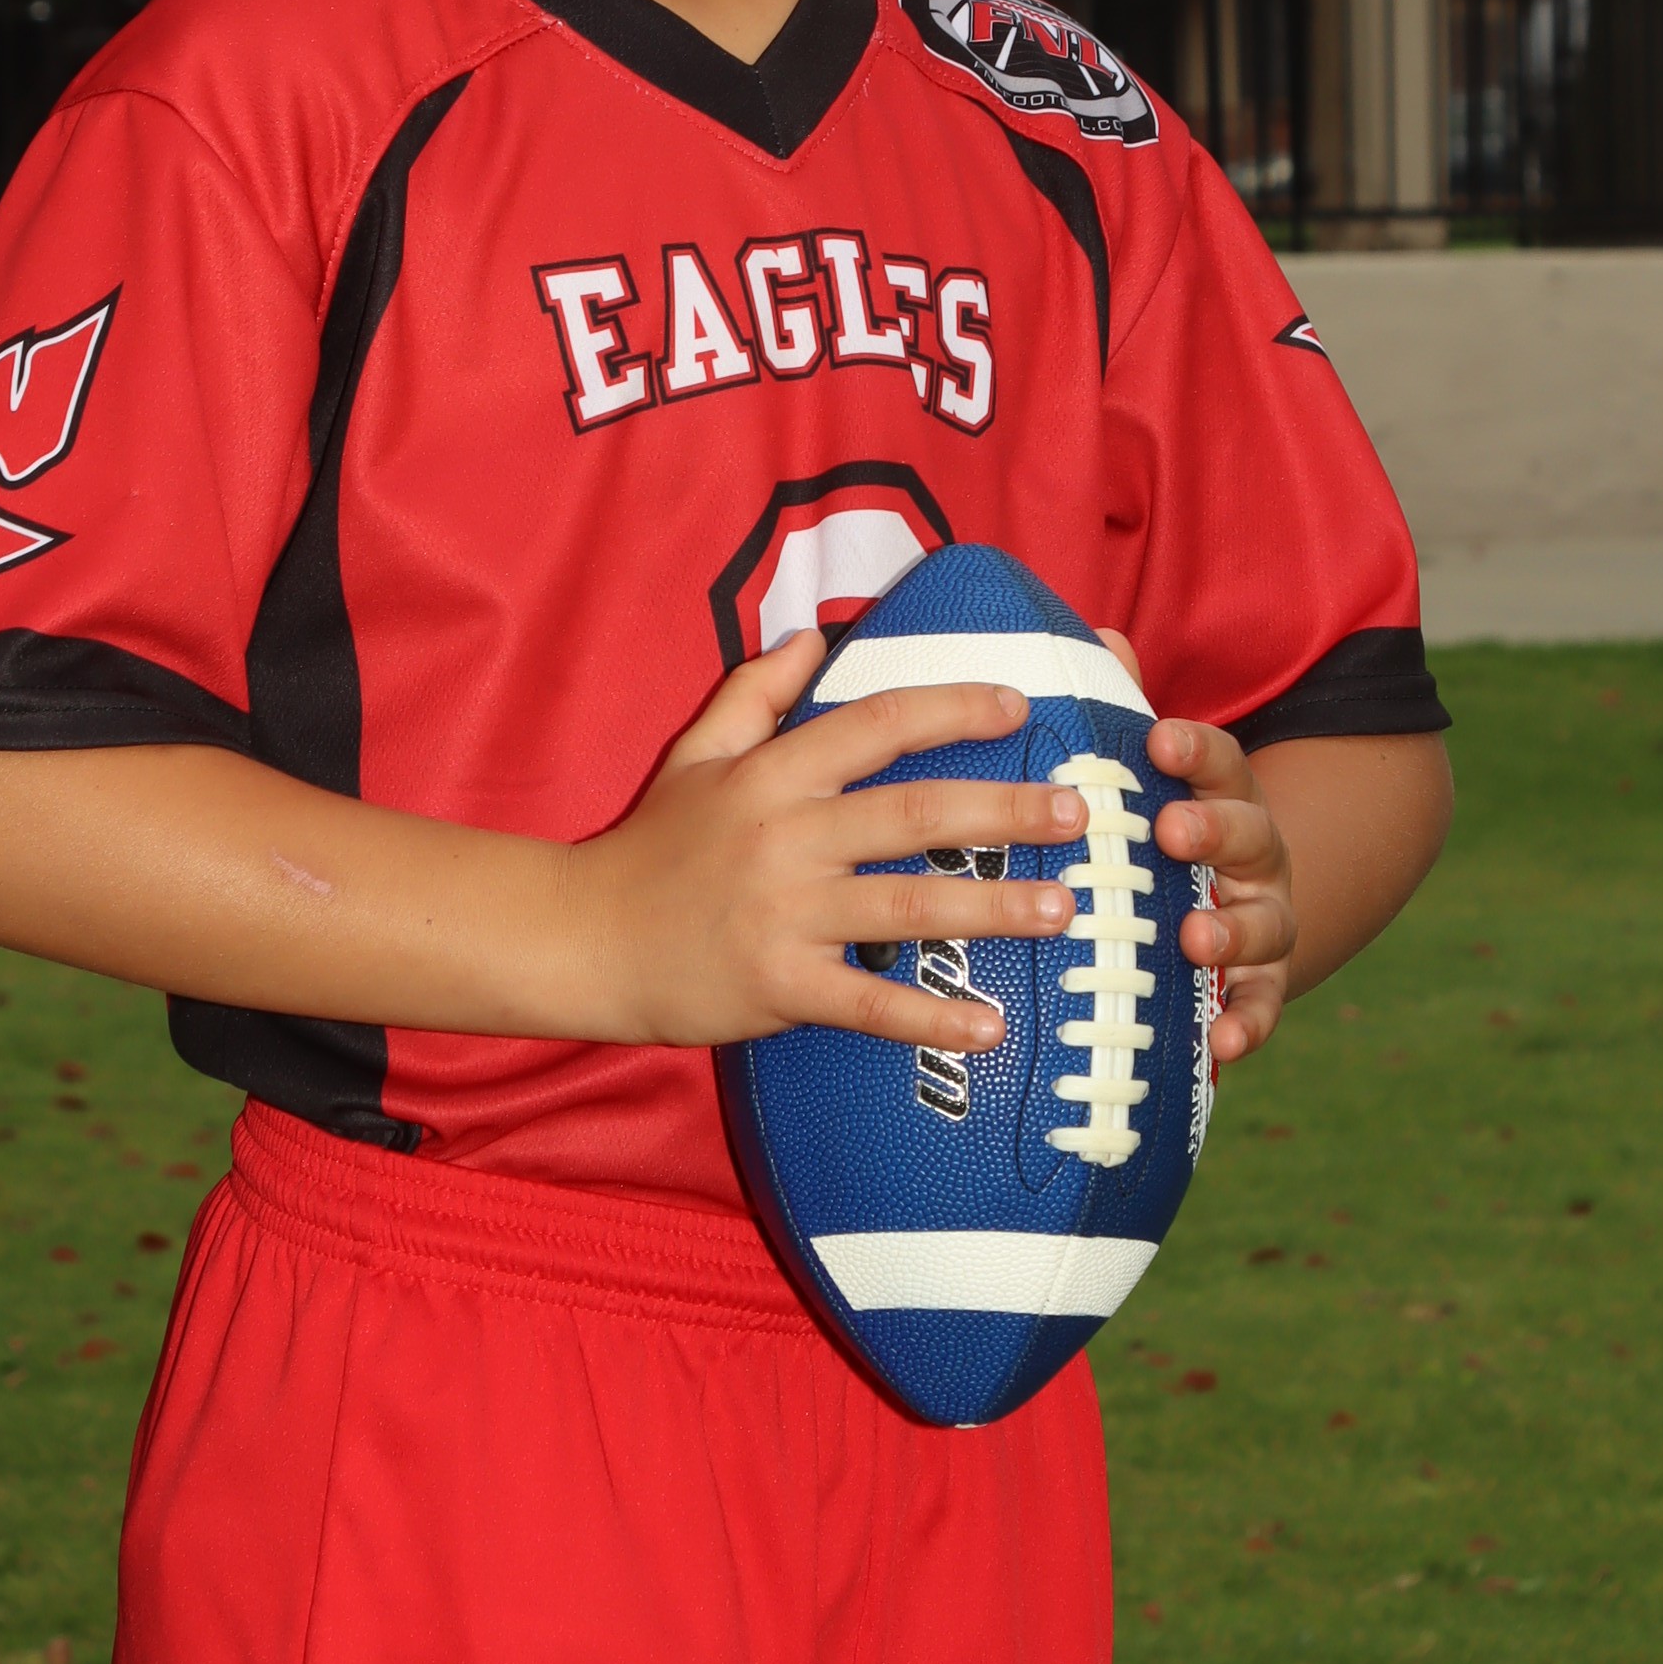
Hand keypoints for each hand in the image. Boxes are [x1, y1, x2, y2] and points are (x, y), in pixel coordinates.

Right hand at [569, 631, 1088, 1052]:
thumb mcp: (694, 754)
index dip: (950, 709)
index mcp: (773, 774)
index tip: (1018, 706)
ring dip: (993, 907)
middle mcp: (786, 837)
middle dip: (1002, 811)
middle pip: (912, 813)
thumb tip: (812, 637)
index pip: (875, 725)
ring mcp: (785, 914)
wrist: (586, 939)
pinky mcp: (780, 986)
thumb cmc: (651, 848)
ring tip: (1063, 909)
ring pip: (907, 904)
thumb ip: (754, 693)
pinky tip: (990, 1026)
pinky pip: (868, 1002)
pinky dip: (930, 1017)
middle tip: (1076, 814)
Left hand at [1096, 631, 1297, 1072]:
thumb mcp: (1145, 777)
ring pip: (1266, 922)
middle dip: (1214, 831)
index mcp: (1221, 796)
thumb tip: (1104, 637)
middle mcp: (1253, 856)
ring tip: (1195, 937)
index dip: (1194, 751)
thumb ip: (1125, 712)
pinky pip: (1262, 1006)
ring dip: (1233, 929)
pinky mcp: (1259, 986)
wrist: (1224, 911)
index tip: (1160, 738)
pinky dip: (1248, 1022)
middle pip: (1249, 835)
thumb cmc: (1161, 833)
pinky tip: (1223, 1040)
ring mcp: (1264, 921)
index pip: (1219, 762)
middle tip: (1173, 831)